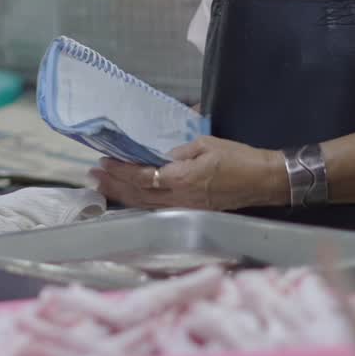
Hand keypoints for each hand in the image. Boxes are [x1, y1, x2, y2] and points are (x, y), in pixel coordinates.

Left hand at [91, 136, 288, 212]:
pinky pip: (157, 208)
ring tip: (103, 187)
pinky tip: (129, 197)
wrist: (263, 180)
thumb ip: (181, 150)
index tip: (104, 163)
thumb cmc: (238, 158)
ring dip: (122, 196)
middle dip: (113, 186)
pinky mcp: (191, 211)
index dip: (121, 171)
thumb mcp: (208, 144)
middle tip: (92, 176)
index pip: (142, 177)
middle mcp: (179, 199)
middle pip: (138, 195)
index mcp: (182, 179)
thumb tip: (163, 155)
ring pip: (145, 205)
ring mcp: (185, 208)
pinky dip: (139, 202)